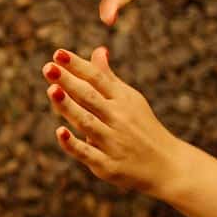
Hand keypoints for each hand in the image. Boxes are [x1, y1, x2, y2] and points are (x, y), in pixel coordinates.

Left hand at [42, 46, 188, 195]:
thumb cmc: (142, 128)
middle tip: (48, 67)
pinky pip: (87, 153)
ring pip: (87, 122)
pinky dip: (73, 144)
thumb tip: (98, 50)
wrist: (168, 166)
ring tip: (52, 90)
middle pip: (90, 97)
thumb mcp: (130, 100)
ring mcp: (113, 142)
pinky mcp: (107, 165)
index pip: (98, 79)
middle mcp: (118, 119)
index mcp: (123, 100)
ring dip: (69, 107)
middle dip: (69, 82)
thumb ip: (108, 78)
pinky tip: (60, 131)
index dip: (78, 66)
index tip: (58, 53)